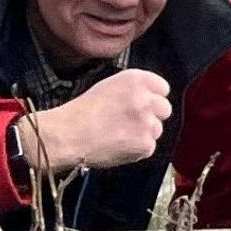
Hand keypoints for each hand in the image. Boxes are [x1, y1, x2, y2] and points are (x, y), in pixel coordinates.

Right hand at [24, 69, 171, 173]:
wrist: (66, 136)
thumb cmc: (81, 112)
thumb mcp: (109, 86)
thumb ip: (134, 89)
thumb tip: (150, 97)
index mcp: (137, 79)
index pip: (163, 88)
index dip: (152, 98)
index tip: (142, 105)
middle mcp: (146, 98)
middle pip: (165, 109)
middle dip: (152, 117)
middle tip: (130, 123)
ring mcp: (147, 122)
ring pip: (156, 130)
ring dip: (143, 134)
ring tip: (118, 135)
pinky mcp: (145, 144)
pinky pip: (148, 148)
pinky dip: (135, 150)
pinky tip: (117, 146)